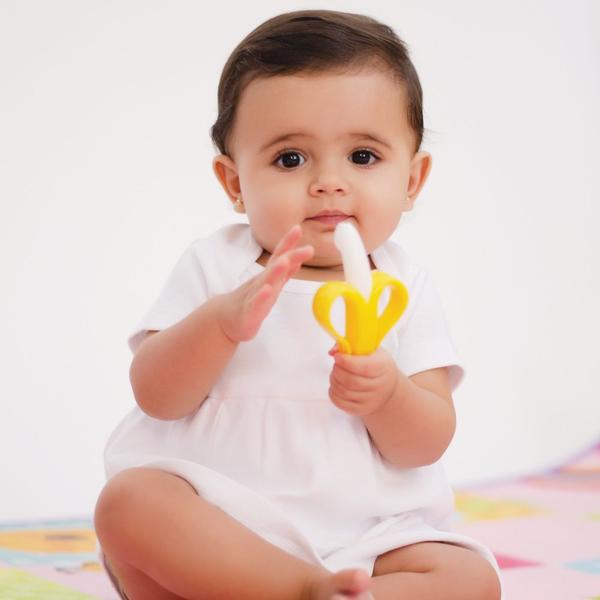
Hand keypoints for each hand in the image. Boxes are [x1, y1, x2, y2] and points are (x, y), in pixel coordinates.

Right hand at [217, 225, 313, 342]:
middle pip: (277, 266)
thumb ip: (283, 274)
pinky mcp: (250, 312)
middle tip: (309, 248)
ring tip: (285, 261)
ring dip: (276, 271)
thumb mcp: (269, 287)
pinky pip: (256, 304)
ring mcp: (255, 296)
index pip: (279, 256)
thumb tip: (296, 261)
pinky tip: (268, 289)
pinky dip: (262, 296)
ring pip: (266, 282)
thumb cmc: (251, 302)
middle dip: (292, 255)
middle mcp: (262, 282)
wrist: (225, 320)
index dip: (289, 242)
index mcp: (268, 276)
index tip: (297, 228)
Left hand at [328, 346, 398, 416]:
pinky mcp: (360, 410)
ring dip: (334, 380)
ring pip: (343, 392)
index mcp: (383, 367)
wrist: (388, 387)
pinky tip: (336, 385)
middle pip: (351, 381)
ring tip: (336, 373)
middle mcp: (379, 386)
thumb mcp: (370, 349)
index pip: (364, 367)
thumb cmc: (376, 364)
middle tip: (336, 364)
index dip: (347, 362)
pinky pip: (340, 403)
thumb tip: (333, 352)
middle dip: (337, 371)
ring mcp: (370, 400)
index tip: (338, 356)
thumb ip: (351, 345)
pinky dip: (333, 392)